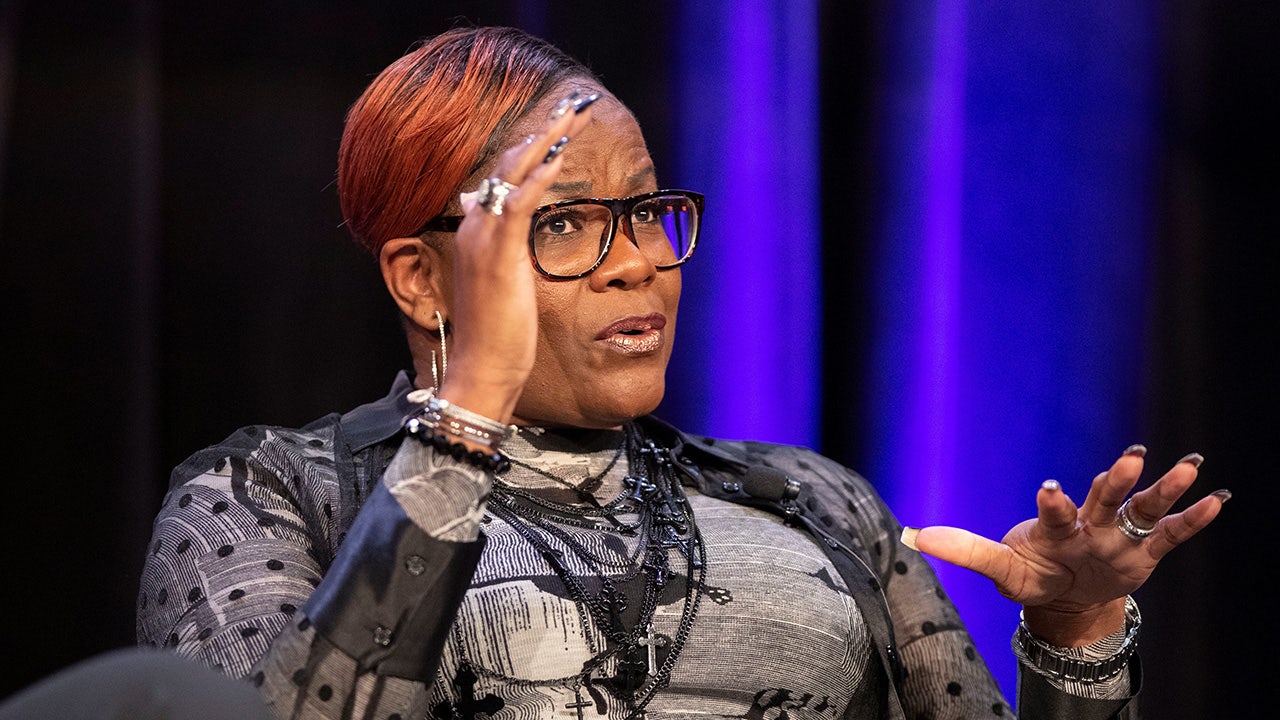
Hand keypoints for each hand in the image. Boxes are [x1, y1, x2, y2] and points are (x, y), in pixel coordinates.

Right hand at [440, 91, 595, 421]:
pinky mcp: (498, 254)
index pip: (505, 175)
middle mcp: (475, 227)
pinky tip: (559, 155)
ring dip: (548, 139)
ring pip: (515, 172)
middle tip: (579, 102)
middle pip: (511, 162)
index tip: (562, 124)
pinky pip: (520, 202)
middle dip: (546, 129)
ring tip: (577, 113)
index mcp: (477, 233)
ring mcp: (483, 238)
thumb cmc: (497, 338)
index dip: (534, 146)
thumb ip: (506, 256)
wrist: (481, 370)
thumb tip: (508, 234)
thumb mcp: (504, 288)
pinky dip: (539, 176)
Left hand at [903, 447, 1229, 644]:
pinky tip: (1217, 500)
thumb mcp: (1001, 569)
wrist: (1067, 598)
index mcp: (1055, 528)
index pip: (1055, 511)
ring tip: (1187, 464)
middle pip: (1106, 497)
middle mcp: (1091, 524)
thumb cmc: (1032, 574)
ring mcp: (1119, 535)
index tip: (1049, 488)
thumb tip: (913, 536)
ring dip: (1164, 488)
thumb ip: (964, 550)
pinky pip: (1171, 534)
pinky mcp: (1144, 551)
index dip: (1052, 501)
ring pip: (1143, 508)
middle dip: (1119, 479)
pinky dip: (1193, 519)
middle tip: (1132, 456)